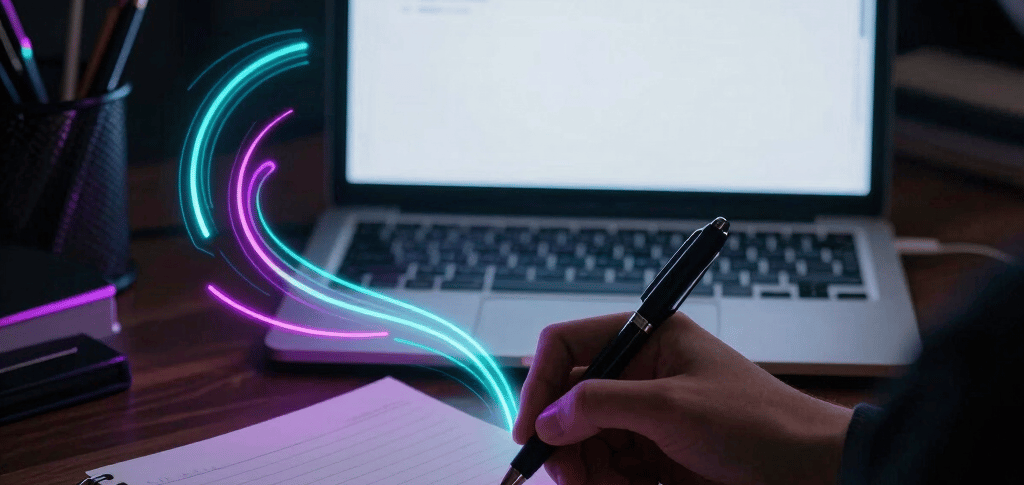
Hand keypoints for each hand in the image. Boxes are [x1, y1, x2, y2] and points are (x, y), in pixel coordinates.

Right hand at [512, 312, 853, 484]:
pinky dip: (606, 483)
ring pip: (586, 441)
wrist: (813, 472)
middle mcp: (642, 373)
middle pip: (572, 401)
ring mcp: (648, 416)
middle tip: (566, 475)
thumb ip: (602, 405)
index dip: (542, 384)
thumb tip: (548, 418)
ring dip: (585, 469)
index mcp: (648, 339)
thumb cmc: (760, 424)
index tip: (532, 430)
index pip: (568, 346)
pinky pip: (610, 468)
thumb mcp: (673, 407)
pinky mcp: (657, 454)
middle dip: (563, 439)